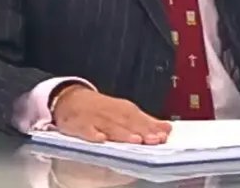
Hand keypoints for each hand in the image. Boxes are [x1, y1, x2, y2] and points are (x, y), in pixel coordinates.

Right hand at [51, 85, 170, 144]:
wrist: (71, 99)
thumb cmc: (103, 109)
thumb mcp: (125, 112)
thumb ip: (146, 122)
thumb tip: (168, 128)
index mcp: (124, 110)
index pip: (140, 119)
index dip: (152, 128)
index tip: (163, 136)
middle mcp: (111, 113)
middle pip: (128, 123)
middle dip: (142, 131)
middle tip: (154, 140)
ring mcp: (94, 119)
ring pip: (110, 127)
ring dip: (123, 134)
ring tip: (135, 140)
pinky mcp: (78, 124)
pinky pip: (85, 130)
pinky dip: (92, 134)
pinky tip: (100, 139)